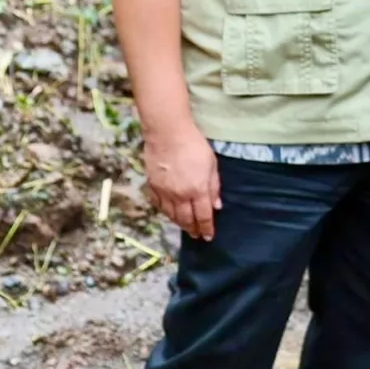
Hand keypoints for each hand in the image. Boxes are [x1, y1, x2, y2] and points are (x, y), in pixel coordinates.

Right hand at [144, 126, 222, 242]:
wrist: (167, 132)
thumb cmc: (194, 144)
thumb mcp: (211, 164)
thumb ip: (214, 186)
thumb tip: (217, 206)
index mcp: (197, 190)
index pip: (203, 216)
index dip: (206, 228)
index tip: (208, 236)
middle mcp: (180, 195)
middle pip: (186, 219)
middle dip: (193, 229)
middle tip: (197, 235)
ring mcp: (164, 192)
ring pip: (171, 215)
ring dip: (179, 223)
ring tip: (185, 226)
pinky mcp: (152, 186)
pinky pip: (159, 205)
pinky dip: (165, 212)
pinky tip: (170, 213)